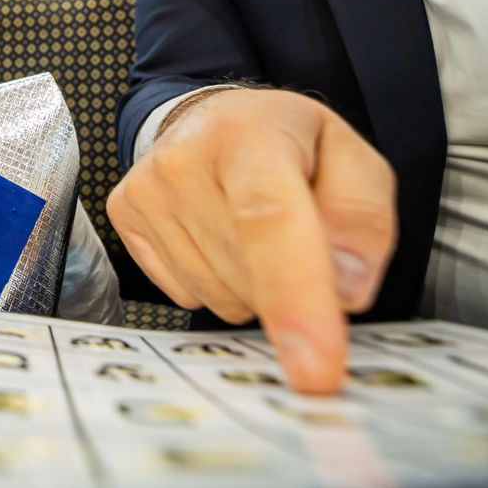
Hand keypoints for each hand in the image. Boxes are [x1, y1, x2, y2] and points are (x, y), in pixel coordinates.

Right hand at [107, 88, 396, 394]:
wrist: (214, 119)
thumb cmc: (288, 144)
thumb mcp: (352, 160)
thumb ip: (363, 219)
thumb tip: (345, 289)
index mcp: (249, 136)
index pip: (270, 220)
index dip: (295, 297)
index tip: (315, 368)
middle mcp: (184, 160)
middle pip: (250, 277)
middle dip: (291, 285)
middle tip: (298, 234)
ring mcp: (146, 191)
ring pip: (219, 296)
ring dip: (252, 286)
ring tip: (253, 232)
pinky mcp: (124, 216)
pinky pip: (186, 295)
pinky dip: (216, 283)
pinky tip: (219, 239)